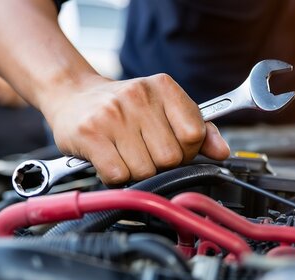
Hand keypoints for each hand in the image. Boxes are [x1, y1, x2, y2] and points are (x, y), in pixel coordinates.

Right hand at [41, 74, 230, 184]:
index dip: (188, 150)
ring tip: (126, 154)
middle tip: (146, 153)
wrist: (73, 95)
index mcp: (163, 87)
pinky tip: (111, 160)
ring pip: (145, 170)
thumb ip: (198, 128)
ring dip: (138, 172)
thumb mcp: (164, 108)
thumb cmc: (124, 107)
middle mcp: (138, 96)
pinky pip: (119, 175)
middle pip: (171, 157)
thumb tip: (222, 151)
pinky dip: (117, 176)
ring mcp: (112, 114)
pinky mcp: (90, 135)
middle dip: (162, 164)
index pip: (194, 133)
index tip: (175, 147)